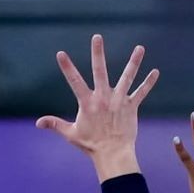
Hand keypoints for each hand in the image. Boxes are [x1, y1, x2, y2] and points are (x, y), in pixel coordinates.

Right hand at [36, 33, 158, 179]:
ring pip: (127, 77)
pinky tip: (156, 71)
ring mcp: (119, 101)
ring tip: (140, 48)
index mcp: (87, 103)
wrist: (113, 154)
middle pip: (100, 71)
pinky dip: (149, 82)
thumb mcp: (71, 134)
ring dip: (134, 62)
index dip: (67, 67)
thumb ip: (55, 124)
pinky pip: (141, 92)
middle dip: (98, 54)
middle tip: (97, 37)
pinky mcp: (131, 107)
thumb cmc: (91, 145)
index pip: (74, 81)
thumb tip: (37, 123)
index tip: (60, 53)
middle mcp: (103, 98)